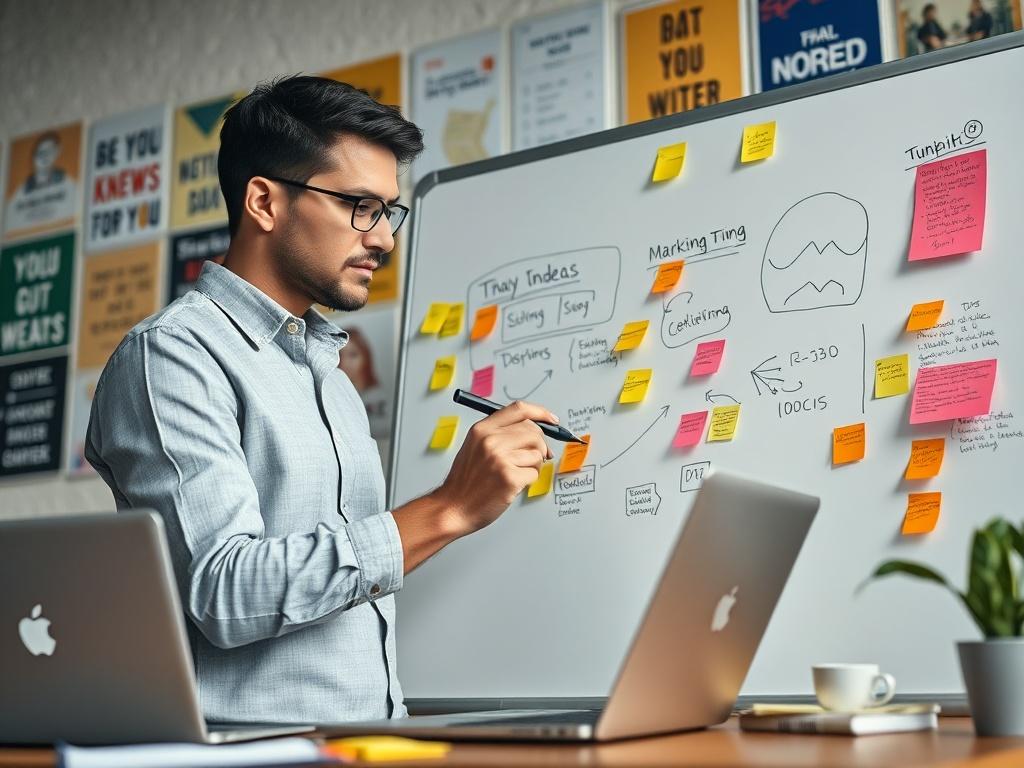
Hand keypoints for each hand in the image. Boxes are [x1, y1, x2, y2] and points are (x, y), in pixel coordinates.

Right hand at [434, 400, 555, 535]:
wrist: (452, 508)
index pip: (519, 410)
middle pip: (534, 432)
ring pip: (537, 454)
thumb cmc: (466, 481)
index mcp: (482, 429)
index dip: (541, 413)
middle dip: (540, 447)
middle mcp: (491, 440)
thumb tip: (536, 431)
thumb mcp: (475, 447)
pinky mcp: (509, 478)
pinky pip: (535, 474)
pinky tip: (513, 484)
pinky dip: (529, 481)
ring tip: (516, 473)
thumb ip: (501, 434)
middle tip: (534, 458)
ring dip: (533, 466)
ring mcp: (500, 459)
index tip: (552, 420)